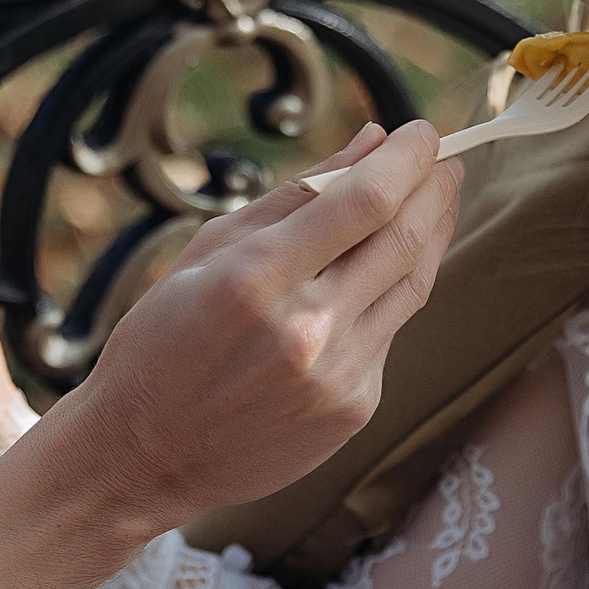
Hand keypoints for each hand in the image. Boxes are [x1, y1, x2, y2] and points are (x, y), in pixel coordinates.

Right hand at [45, 119, 461, 532]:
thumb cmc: (160, 342)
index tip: (423, 132)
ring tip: (437, 201)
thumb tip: (369, 141)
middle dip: (435, 189)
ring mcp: (336, 377)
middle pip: (404, 240)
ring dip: (433, 236)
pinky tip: (382, 274)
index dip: (407, 158)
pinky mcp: (353, 410)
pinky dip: (392, 294)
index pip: (364, 201)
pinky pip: (389, 334)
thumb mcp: (206, 252)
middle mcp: (304, 330)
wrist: (141, 457)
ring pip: (413, 287)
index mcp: (255, 278)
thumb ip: (293, 196)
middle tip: (446, 161)